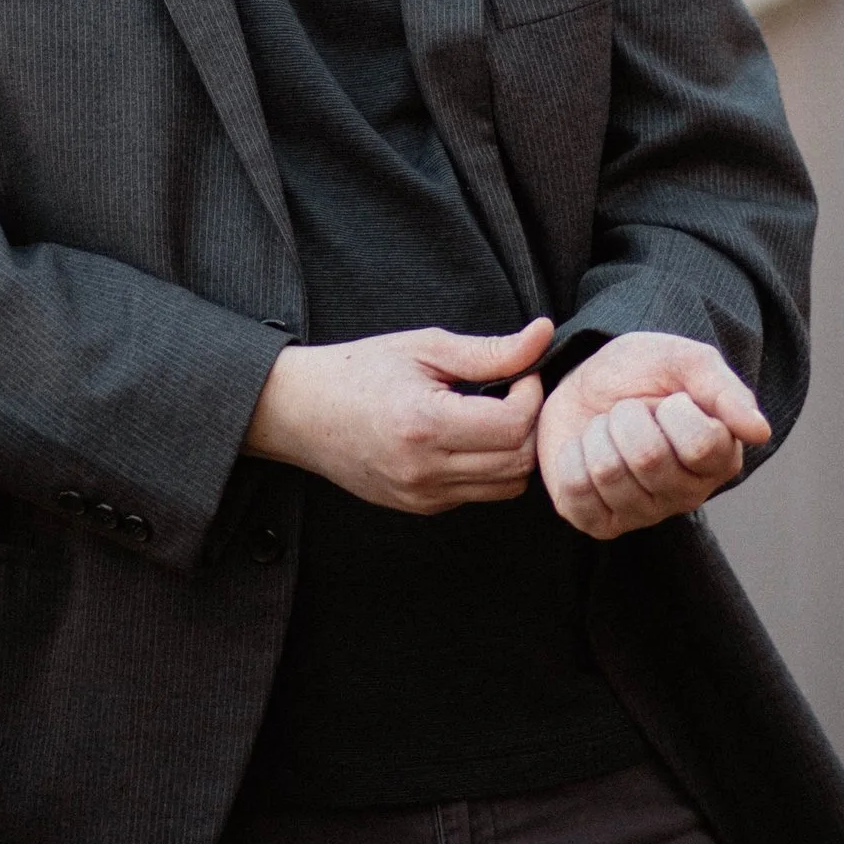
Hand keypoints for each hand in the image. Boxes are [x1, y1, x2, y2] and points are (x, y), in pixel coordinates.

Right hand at [246, 318, 552, 513]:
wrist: (300, 412)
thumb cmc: (358, 371)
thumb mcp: (424, 347)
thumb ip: (491, 350)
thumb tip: (543, 336)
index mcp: (425, 425)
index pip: (514, 425)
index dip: (531, 394)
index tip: (520, 371)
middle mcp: (425, 470)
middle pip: (519, 461)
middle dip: (529, 423)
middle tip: (513, 391)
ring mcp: (423, 496)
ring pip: (507, 485)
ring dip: (514, 449)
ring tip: (493, 414)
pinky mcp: (421, 507)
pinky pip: (479, 493)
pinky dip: (489, 466)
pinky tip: (468, 436)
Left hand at [537, 333, 767, 539]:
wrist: (589, 380)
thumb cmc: (644, 373)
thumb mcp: (684, 361)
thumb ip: (724, 390)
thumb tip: (760, 431)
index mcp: (720, 458)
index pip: (702, 444)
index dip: (675, 410)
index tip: (670, 400)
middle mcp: (686, 495)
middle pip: (648, 458)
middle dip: (627, 417)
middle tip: (630, 412)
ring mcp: (642, 514)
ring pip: (607, 472)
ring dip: (598, 434)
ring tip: (609, 430)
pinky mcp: (599, 522)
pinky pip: (576, 490)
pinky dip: (572, 455)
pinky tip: (586, 451)